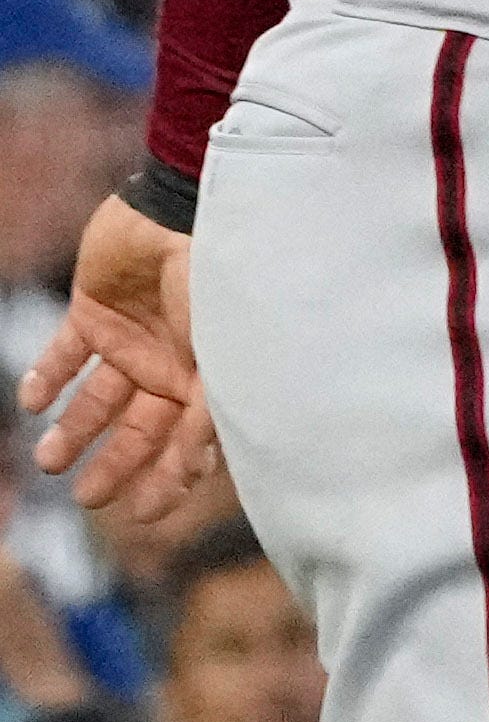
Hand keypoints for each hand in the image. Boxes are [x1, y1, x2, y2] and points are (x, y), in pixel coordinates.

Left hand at [19, 194, 214, 522]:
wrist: (185, 207)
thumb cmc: (221, 280)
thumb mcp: (222, 355)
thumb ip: (207, 412)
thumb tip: (199, 470)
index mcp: (209, 374)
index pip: (188, 440)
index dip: (169, 478)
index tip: (142, 514)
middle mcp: (171, 360)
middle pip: (139, 426)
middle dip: (114, 465)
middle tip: (87, 500)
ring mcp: (133, 335)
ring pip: (98, 397)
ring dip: (74, 432)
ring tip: (47, 460)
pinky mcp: (94, 309)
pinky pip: (66, 351)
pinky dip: (45, 378)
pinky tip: (32, 401)